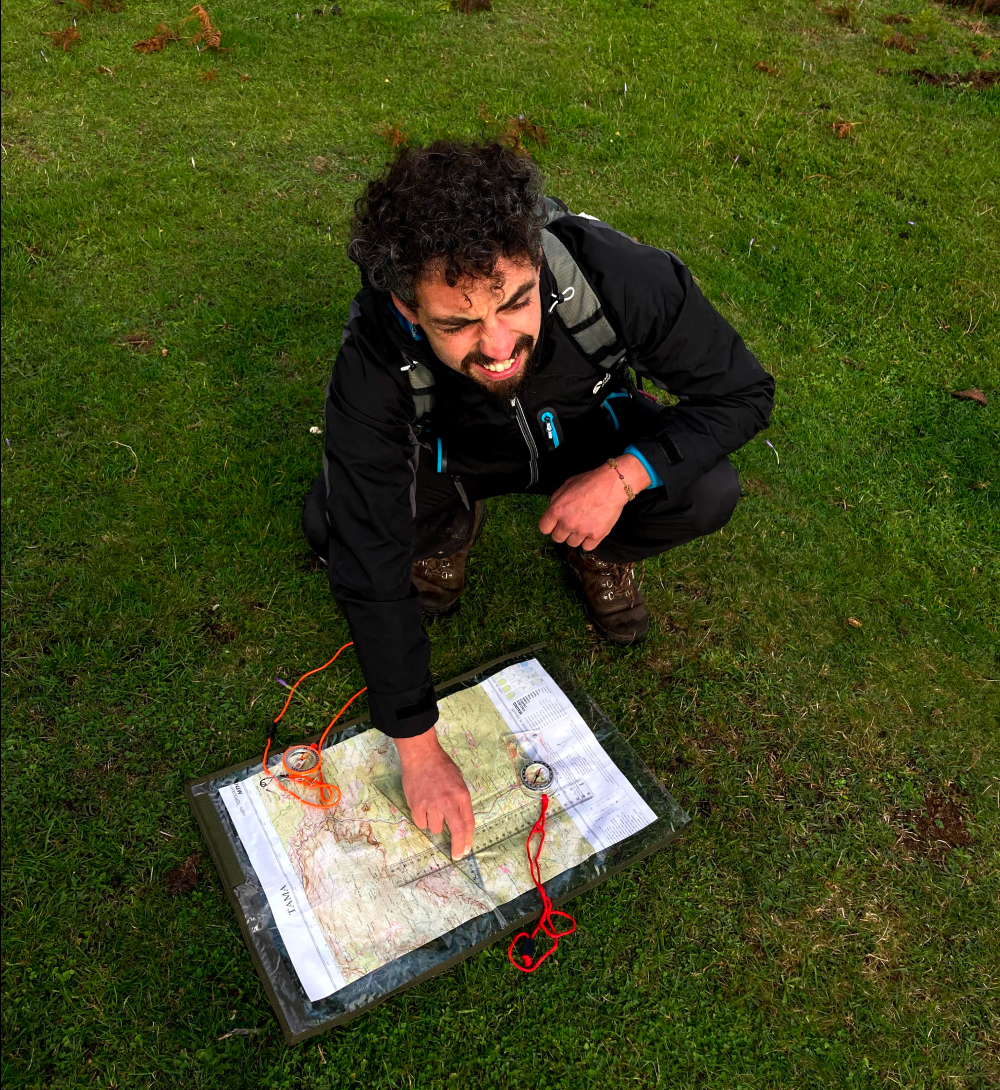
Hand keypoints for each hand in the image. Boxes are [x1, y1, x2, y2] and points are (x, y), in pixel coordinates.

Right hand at [395, 729, 474, 858]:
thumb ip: (460, 800)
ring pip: (436, 828)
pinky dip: (423, 819)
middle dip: (458, 847)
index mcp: (462, 795)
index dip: (468, 838)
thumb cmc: (441, 766)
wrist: (421, 755)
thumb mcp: (458, 781)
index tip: (467, 848)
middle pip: (457, 831)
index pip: (468, 822)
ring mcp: (432, 804)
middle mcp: (448, 801)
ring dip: (435, 823)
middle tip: (457, 855)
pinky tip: (422, 807)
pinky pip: (421, 823)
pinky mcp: (417, 805)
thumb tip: (461, 821)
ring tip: (432, 808)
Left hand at [538, 455, 650, 550]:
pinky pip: (587, 547)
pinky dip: (589, 541)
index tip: (554, 524)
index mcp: (557, 510)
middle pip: (557, 538)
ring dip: (575, 536)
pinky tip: (592, 531)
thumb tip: (552, 512)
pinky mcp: (596, 536)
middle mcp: (568, 523)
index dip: (549, 526)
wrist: (612, 485)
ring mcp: (582, 531)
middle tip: (571, 523)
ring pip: (572, 543)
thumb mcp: (566, 485)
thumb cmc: (590, 482)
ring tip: (584, 525)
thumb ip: (556, 500)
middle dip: (562, 532)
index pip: (544, 528)